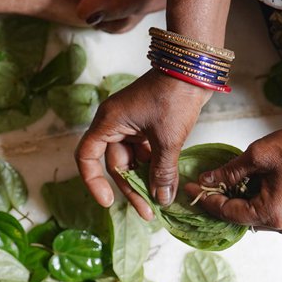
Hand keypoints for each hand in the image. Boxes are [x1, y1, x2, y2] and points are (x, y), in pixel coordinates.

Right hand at [76, 69, 210, 218]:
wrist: (194, 69)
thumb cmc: (174, 97)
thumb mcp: (168, 139)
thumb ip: (162, 171)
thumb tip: (161, 200)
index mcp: (108, 123)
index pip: (87, 156)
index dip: (93, 181)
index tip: (108, 201)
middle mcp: (114, 124)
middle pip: (115, 164)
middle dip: (131, 188)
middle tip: (147, 212)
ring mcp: (131, 125)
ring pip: (132, 161)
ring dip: (145, 180)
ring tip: (160, 202)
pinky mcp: (146, 125)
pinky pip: (144, 152)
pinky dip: (154, 167)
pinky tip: (165, 184)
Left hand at [183, 125, 281, 234]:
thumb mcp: (258, 156)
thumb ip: (229, 172)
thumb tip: (206, 180)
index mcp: (271, 214)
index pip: (227, 213)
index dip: (206, 200)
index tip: (189, 188)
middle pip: (239, 218)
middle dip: (220, 201)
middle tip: (202, 185)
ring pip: (253, 216)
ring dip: (237, 201)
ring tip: (222, 182)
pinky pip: (267, 212)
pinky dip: (253, 200)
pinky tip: (244, 185)